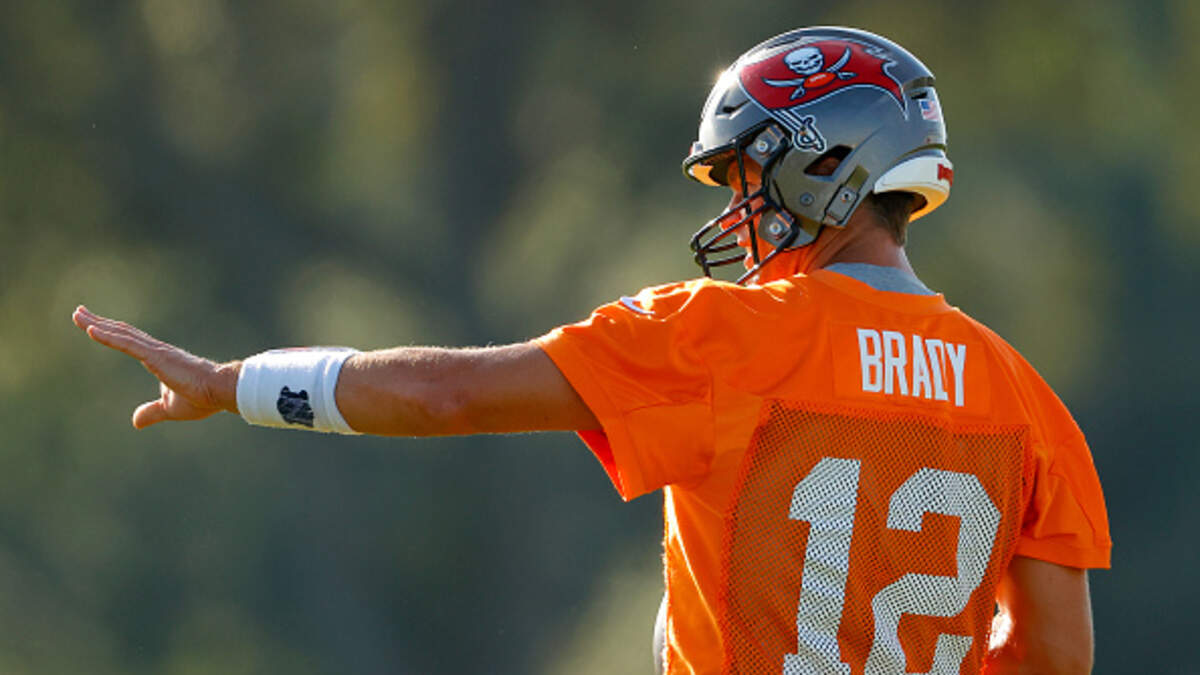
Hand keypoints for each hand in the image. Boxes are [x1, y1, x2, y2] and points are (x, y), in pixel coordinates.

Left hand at [72, 306, 239, 428]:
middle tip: (79, 312)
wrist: (220, 391)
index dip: (111, 332)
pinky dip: (108, 337)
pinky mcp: (156, 356)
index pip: (130, 341)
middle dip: (99, 321)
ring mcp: (155, 352)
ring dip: (97, 324)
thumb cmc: (202, 398)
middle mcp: (156, 350)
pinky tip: (91, 330)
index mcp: (159, 359)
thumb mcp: (169, 409)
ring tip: (78, 315)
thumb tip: (135, 422)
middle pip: (122, 332)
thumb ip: (151, 412)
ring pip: (121, 334)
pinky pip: (127, 344)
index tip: (93, 324)